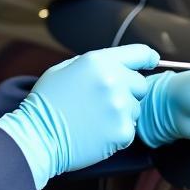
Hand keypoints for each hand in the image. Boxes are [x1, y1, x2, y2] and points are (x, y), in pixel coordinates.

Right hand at [0, 44, 158, 189]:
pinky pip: (130, 129)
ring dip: (122, 114)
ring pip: (136, 109)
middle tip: (103, 103)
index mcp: (99, 61)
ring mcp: (119, 106)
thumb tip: (115, 64)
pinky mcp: (122, 130)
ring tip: (95, 120)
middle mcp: (113, 80)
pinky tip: (97, 133)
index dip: (147, 58)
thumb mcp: (64, 69)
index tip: (151, 62)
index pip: (139, 53)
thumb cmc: (46, 103)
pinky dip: (117, 133)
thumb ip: (94, 64)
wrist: (38, 136)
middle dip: (128, 92)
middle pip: (140, 84)